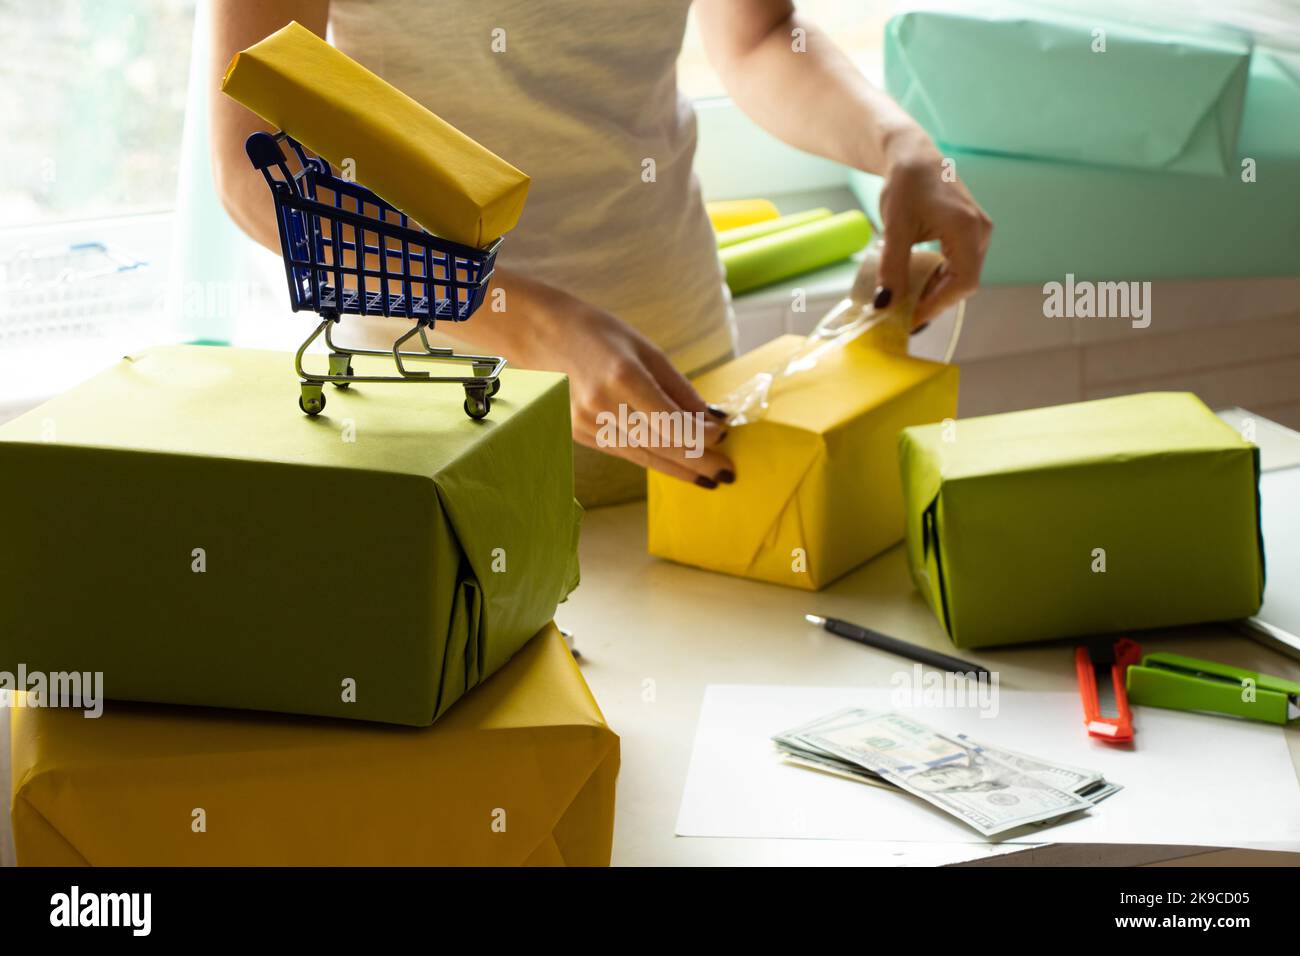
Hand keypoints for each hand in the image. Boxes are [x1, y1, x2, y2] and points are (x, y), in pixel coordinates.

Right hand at [489, 278, 734, 487]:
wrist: (543, 337)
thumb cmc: (600, 334)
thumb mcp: (647, 350)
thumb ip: (680, 388)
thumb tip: (712, 420)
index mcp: (623, 378)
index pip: (672, 422)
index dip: (702, 436)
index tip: (726, 437)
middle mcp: (603, 406)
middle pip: (662, 445)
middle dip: (698, 462)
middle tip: (727, 473)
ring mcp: (588, 425)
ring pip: (645, 456)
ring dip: (680, 470)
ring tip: (708, 478)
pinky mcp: (582, 435)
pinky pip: (627, 453)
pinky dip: (655, 460)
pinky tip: (677, 467)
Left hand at [876, 131, 992, 327]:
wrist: (914, 156)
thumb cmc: (906, 182)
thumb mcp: (894, 227)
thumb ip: (892, 267)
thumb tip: (886, 304)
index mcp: (968, 228)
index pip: (963, 282)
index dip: (937, 305)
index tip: (910, 319)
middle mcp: (980, 232)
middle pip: (964, 283)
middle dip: (934, 302)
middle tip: (904, 317)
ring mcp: (978, 232)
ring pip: (961, 276)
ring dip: (935, 292)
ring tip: (906, 304)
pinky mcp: (970, 233)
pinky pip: (959, 265)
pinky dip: (938, 279)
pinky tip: (916, 286)